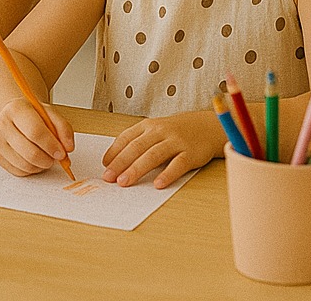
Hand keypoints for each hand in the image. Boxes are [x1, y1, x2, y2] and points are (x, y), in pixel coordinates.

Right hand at [0, 98, 74, 176]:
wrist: (14, 117)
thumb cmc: (33, 116)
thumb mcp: (50, 114)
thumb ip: (63, 128)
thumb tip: (68, 148)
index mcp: (16, 109)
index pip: (35, 131)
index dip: (51, 145)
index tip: (61, 153)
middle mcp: (2, 124)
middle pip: (30, 152)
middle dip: (48, 159)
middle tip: (55, 157)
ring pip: (25, 165)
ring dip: (41, 165)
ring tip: (44, 156)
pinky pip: (19, 171)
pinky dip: (31, 169)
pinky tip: (34, 159)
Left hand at [101, 109, 221, 188]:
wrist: (206, 126)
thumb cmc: (175, 132)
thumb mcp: (155, 130)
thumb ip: (138, 142)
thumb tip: (115, 161)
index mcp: (148, 126)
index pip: (126, 138)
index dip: (114, 152)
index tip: (104, 166)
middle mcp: (159, 132)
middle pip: (136, 147)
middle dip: (120, 163)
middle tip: (109, 178)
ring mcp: (175, 142)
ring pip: (153, 156)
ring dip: (136, 169)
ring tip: (124, 182)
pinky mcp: (190, 153)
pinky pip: (177, 165)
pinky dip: (167, 175)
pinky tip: (158, 184)